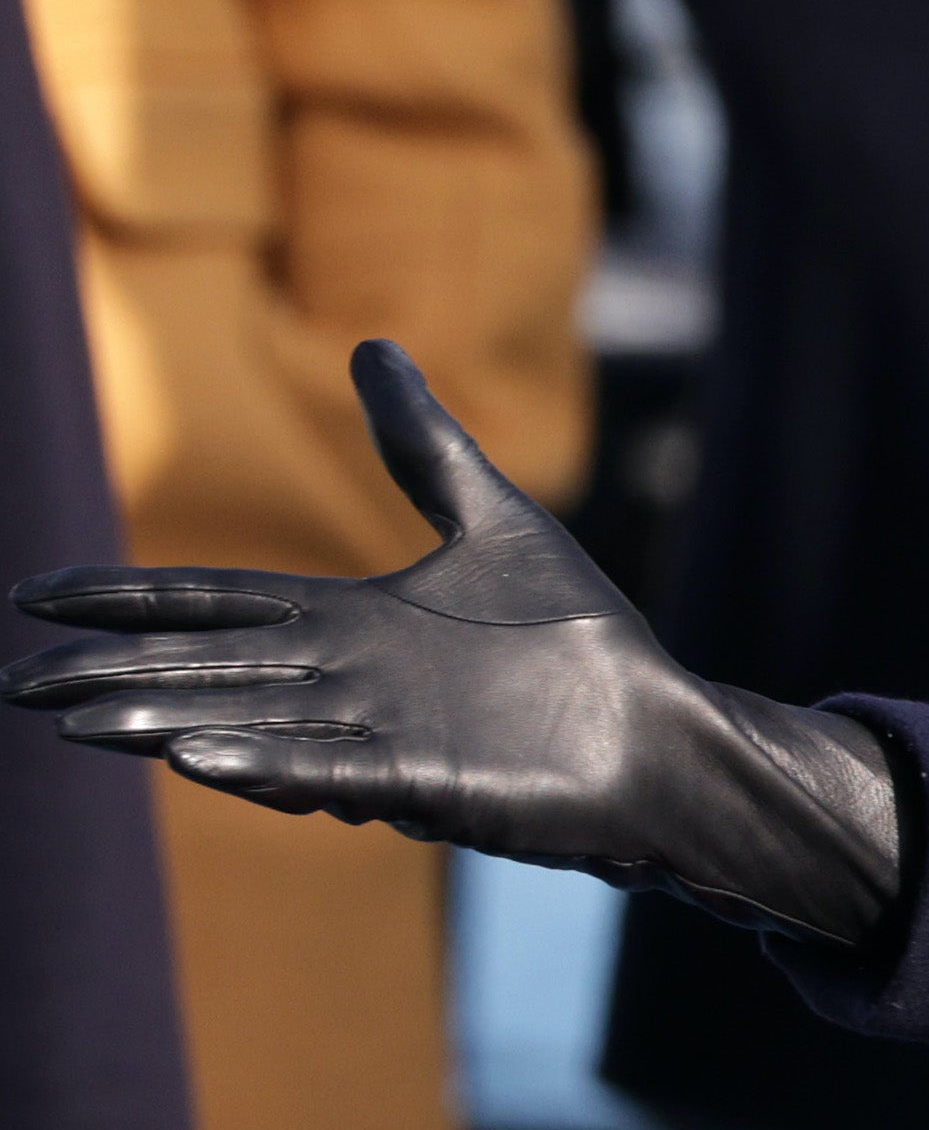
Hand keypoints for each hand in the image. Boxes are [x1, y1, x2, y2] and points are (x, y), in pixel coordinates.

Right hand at [12, 343, 904, 948]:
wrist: (662, 726)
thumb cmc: (579, 641)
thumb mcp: (493, 524)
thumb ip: (421, 445)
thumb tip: (373, 348)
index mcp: (350, 623)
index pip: (217, 604)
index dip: (128, 602)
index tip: (35, 595)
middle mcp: (349, 680)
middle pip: (208, 671)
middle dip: (112, 676)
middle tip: (16, 685)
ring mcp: (384, 734)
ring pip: (249, 724)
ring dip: (164, 722)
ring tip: (76, 722)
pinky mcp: (430, 781)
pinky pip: (332, 770)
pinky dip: (267, 765)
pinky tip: (194, 760)